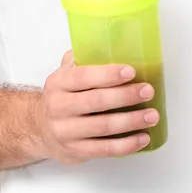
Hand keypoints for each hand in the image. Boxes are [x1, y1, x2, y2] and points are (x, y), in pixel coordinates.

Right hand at [34, 51, 159, 164]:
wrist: (39, 128)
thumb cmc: (62, 97)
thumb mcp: (65, 74)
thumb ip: (82, 58)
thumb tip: (112, 42)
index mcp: (58, 83)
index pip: (83, 77)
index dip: (108, 74)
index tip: (131, 71)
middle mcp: (59, 107)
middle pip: (96, 101)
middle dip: (126, 96)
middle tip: (148, 91)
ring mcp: (66, 131)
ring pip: (103, 127)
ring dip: (131, 121)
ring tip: (152, 115)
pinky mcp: (75, 151)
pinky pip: (104, 150)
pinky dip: (126, 145)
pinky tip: (142, 138)